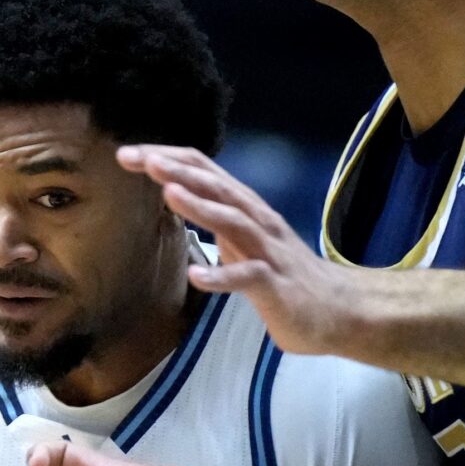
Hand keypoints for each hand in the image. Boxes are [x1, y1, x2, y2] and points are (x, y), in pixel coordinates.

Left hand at [116, 145, 370, 356]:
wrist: (337, 311)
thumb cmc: (283, 276)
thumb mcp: (242, 241)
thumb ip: (215, 219)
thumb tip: (178, 198)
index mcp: (245, 209)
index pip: (204, 172)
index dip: (168, 159)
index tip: (127, 154)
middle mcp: (258, 222)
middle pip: (217, 187)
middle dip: (178, 171)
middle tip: (140, 157)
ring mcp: (268, 252)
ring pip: (233, 221)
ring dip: (200, 207)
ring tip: (167, 194)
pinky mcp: (275, 286)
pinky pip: (247, 278)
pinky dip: (222, 275)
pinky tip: (195, 275)